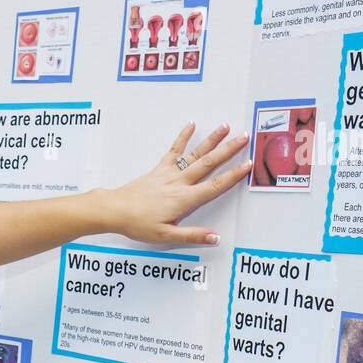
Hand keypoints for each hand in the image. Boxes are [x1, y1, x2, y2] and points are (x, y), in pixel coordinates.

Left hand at [99, 123, 249, 246]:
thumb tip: (214, 237)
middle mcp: (179, 183)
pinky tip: (191, 125)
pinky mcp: (159, 169)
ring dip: (211, 140)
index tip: (248, 165)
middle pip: (209, 163)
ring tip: (225, 127)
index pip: (214, 186)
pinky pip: (173, 150)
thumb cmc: (138, 223)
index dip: (233, 175)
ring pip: (195, 154)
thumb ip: (192, 235)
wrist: (114, 209)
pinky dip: (182, 137)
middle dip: (229, 150)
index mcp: (184, 200)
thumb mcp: (165, 236)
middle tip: (244, 137)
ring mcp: (169, 174)